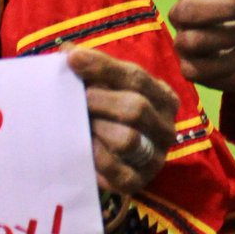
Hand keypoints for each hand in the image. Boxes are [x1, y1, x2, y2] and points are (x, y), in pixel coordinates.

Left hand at [67, 47, 180, 195]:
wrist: (115, 158)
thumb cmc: (110, 114)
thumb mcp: (108, 88)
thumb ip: (92, 70)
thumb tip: (68, 52)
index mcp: (163, 97)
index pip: (135, 77)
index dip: (103, 68)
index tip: (73, 60)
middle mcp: (166, 127)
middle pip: (135, 108)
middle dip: (100, 101)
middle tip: (77, 100)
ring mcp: (156, 156)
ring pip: (128, 140)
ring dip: (98, 130)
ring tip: (79, 125)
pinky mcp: (140, 181)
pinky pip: (118, 172)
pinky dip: (97, 159)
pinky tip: (83, 150)